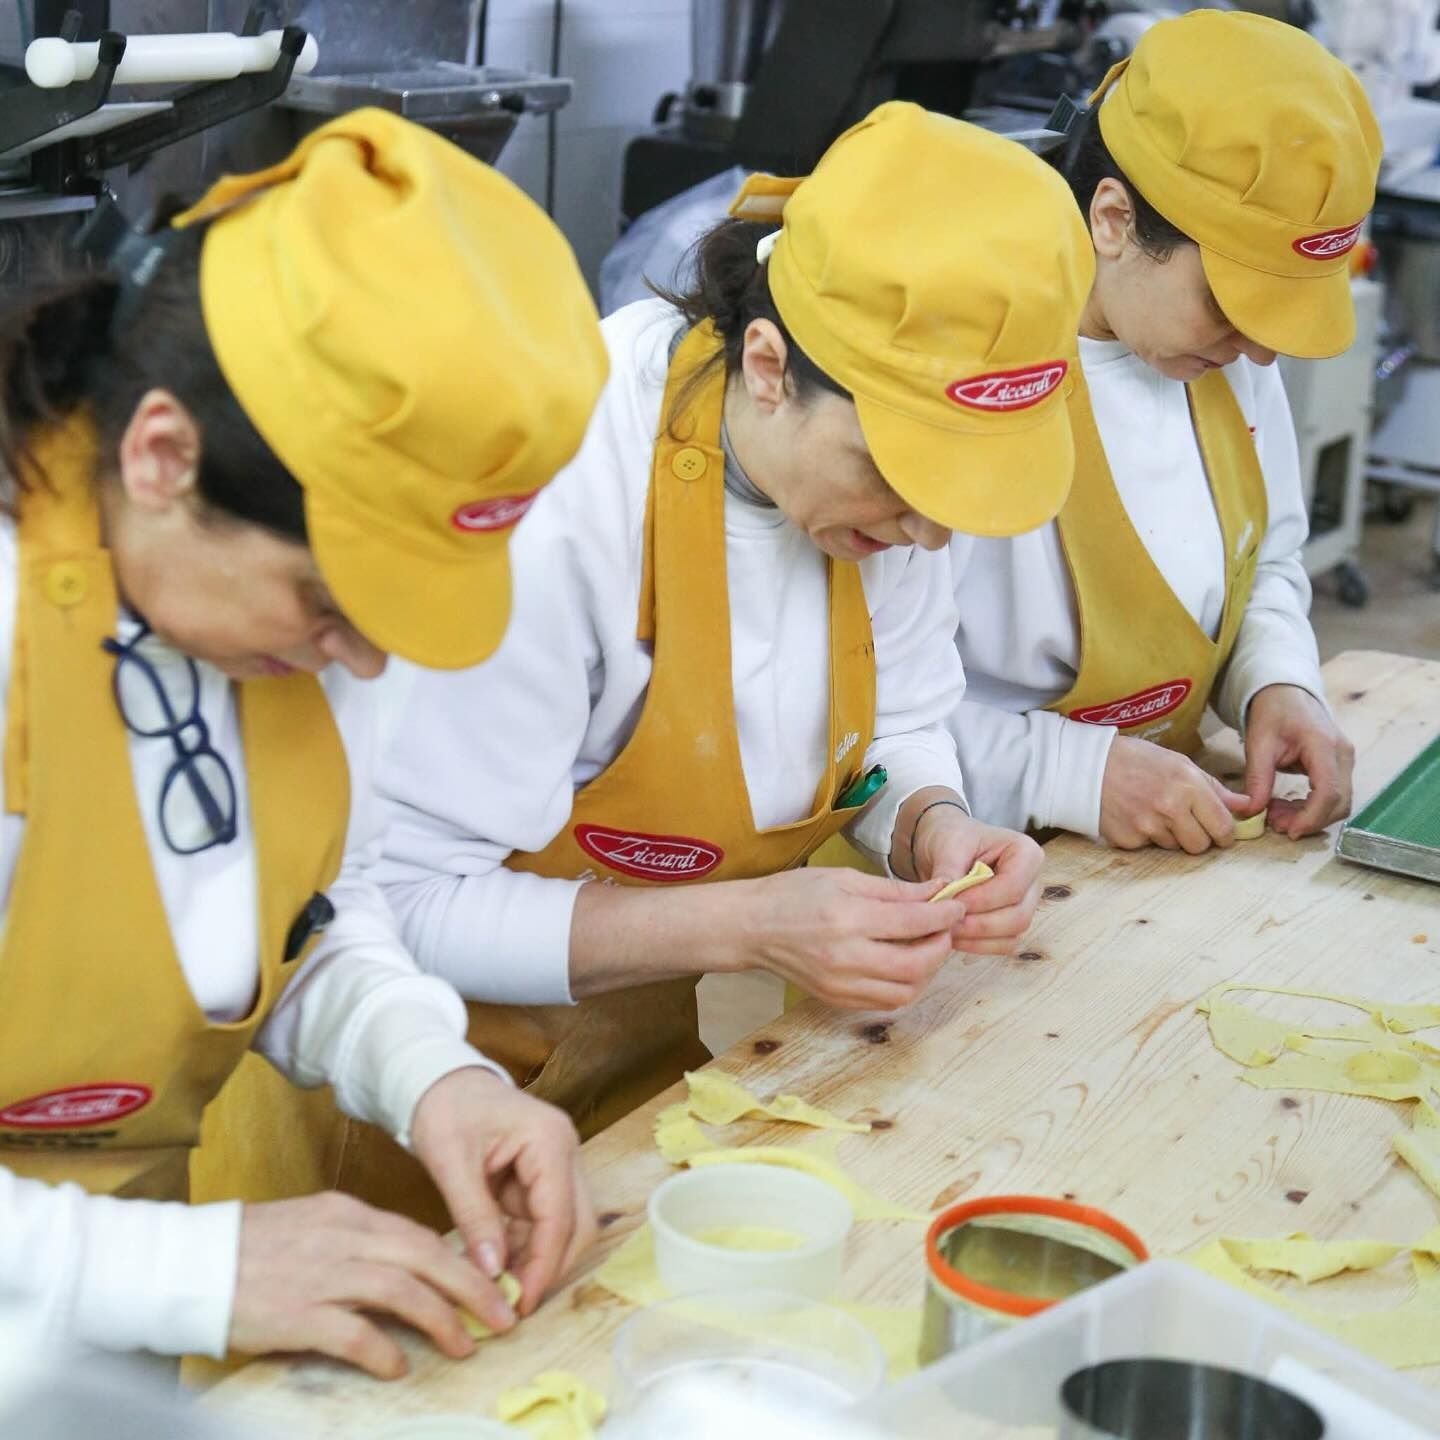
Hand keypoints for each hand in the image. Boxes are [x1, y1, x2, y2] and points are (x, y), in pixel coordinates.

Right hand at [230, 1192, 503, 1378]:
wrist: (184, 1262)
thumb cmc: (247, 1249)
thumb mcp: (310, 1225)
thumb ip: (354, 1240)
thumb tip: (403, 1266)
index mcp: (347, 1213)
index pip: (418, 1234)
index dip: (460, 1261)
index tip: (489, 1283)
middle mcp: (342, 1237)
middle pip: (425, 1256)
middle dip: (470, 1287)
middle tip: (502, 1314)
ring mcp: (320, 1275)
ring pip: (401, 1290)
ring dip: (441, 1318)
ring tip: (465, 1344)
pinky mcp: (296, 1314)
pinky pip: (354, 1333)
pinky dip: (383, 1350)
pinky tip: (400, 1366)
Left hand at [409, 1068, 595, 1319]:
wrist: (438, 1081)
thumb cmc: (443, 1109)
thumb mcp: (450, 1161)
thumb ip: (473, 1216)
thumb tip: (491, 1272)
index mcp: (548, 1140)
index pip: (559, 1215)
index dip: (544, 1264)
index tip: (520, 1304)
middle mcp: (564, 1152)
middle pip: (577, 1224)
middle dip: (550, 1267)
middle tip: (514, 1305)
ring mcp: (557, 1165)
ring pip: (565, 1227)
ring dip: (538, 1261)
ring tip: (502, 1293)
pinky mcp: (541, 1177)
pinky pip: (543, 1222)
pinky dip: (525, 1249)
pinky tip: (499, 1270)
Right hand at [746, 866, 966, 1010]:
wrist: (751, 927)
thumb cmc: (794, 894)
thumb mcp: (844, 879)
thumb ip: (894, 890)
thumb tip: (937, 891)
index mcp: (849, 919)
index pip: (914, 922)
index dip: (944, 914)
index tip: (956, 905)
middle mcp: (847, 958)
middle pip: (917, 965)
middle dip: (941, 946)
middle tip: (943, 928)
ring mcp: (841, 985)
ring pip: (906, 991)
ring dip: (926, 971)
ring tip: (924, 947)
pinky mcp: (836, 1000)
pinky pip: (885, 1002)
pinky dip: (904, 986)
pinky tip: (902, 964)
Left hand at [910, 806, 1044, 955]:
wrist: (947, 848)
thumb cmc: (953, 838)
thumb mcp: (948, 844)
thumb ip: (948, 869)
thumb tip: (945, 899)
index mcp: (1027, 854)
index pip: (1013, 887)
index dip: (981, 900)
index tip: (951, 902)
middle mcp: (1033, 882)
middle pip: (1018, 916)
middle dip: (979, 924)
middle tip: (945, 922)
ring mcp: (1026, 905)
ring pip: (1012, 935)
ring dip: (977, 938)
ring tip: (946, 929)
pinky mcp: (1012, 924)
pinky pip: (1003, 945)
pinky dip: (978, 946)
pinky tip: (953, 937)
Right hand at [1099, 735, 1249, 852]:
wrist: (1086, 766)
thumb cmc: (1135, 760)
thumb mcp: (1178, 763)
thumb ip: (1213, 788)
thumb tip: (1246, 805)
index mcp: (1188, 785)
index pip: (1222, 826)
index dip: (1224, 833)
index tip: (1219, 831)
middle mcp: (1170, 808)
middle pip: (1200, 845)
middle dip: (1198, 838)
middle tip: (1185, 823)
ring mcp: (1147, 826)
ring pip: (1175, 848)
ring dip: (1170, 836)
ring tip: (1153, 812)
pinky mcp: (1128, 840)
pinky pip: (1149, 847)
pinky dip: (1145, 837)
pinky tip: (1135, 816)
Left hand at [1243, 683, 1353, 836]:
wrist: (1286, 694)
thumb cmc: (1273, 713)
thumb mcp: (1258, 744)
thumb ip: (1257, 778)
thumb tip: (1252, 811)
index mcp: (1323, 745)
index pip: (1328, 791)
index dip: (1311, 817)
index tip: (1289, 831)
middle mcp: (1342, 754)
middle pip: (1339, 802)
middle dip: (1309, 820)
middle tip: (1275, 824)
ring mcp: (1345, 760)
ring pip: (1339, 802)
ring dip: (1310, 816)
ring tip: (1276, 815)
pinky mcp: (1340, 766)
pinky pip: (1333, 795)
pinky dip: (1312, 807)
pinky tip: (1286, 806)